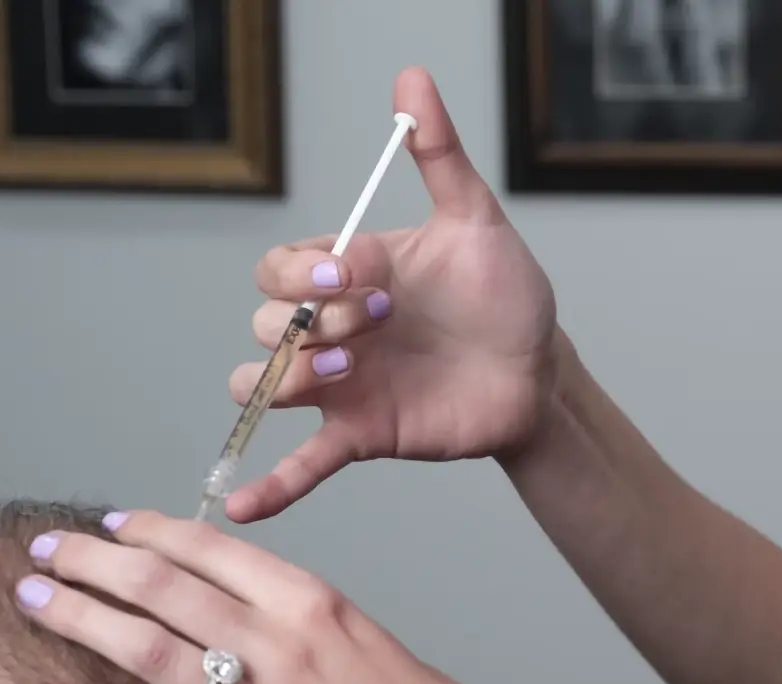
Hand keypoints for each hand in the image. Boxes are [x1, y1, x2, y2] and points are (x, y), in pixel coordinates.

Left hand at [13, 510, 561, 683]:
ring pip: (146, 649)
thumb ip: (303, 622)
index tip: (105, 524)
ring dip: (77, 618)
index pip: (209, 549)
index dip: (146, 532)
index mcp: (313, 605)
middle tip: (41, 550)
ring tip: (28, 598)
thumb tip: (243, 606)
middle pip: (162, 587)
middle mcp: (281, 647)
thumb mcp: (371, 645)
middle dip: (91, 563)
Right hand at [225, 68, 559, 523]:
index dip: (308, 273)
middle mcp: (328, 331)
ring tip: (340, 371)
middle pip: (262, 325)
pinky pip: (299, 466)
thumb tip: (412, 81)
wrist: (541, 372)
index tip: (364, 271)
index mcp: (344, 277)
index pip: (281, 271)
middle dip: (307, 321)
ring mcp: (337, 387)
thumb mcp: (474, 221)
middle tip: (375, 320)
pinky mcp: (357, 436)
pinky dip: (267, 487)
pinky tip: (240, 505)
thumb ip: (438, 155)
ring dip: (285, 379)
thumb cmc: (506, 296)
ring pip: (263, 385)